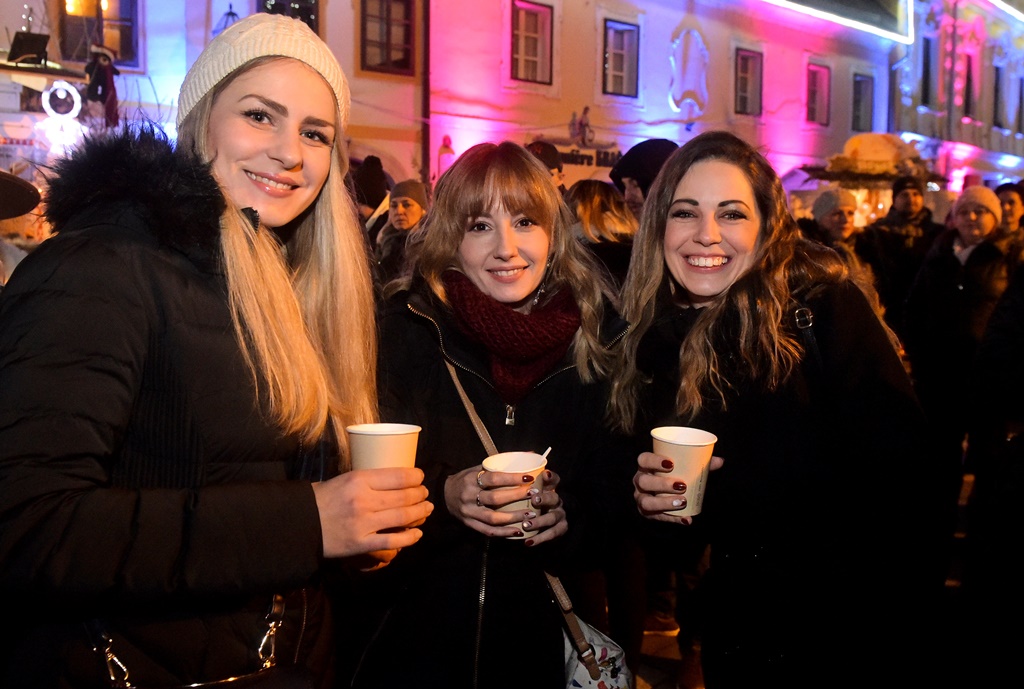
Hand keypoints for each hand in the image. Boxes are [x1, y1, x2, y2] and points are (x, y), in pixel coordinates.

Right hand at [312, 468, 432, 560]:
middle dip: (420, 495)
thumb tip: (395, 480)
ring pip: (403, 517)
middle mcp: (364, 500)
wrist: (300, 524)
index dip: (416, 477)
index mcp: (359, 479)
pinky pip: (392, 541)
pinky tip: (417, 534)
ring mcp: (364, 523)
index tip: (420, 478)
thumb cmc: (323, 498)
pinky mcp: (361, 543)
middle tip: (425, 494)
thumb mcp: (344, 479)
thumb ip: (368, 480)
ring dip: (420, 513)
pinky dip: (409, 538)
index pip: (398, 476)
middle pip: (405, 497)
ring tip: (427, 509)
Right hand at [444, 466, 566, 543]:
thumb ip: (499, 465)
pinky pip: (488, 531)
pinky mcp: (469, 524)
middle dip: (516, 497)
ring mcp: (469, 512)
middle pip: (495, 498)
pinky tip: (517, 531)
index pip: (493, 478)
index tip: (529, 478)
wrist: (443, 495)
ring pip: (493, 517)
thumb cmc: (466, 480)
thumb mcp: (477, 468)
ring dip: (513, 517)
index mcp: (471, 479)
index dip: (512, 478)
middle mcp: (469, 495)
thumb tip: (529, 454)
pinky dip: (503, 532)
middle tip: (534, 495)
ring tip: (530, 514)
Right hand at [632, 451, 723, 524]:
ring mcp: (641, 498)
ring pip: (646, 502)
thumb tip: (720, 461)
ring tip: (683, 502)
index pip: (643, 459)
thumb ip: (699, 463)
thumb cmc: (672, 475)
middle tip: (682, 485)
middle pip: (644, 481)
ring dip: (665, 503)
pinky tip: (686, 520)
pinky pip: (657, 518)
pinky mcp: (647, 513)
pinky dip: (673, 519)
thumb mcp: (683, 467)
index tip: (671, 464)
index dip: (654, 461)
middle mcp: (639, 481)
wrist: (662, 492)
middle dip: (662, 484)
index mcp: (646, 466)